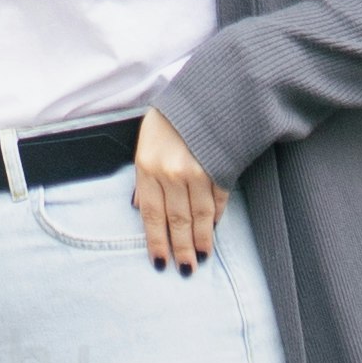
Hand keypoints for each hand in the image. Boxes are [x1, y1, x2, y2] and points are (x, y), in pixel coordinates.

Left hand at [133, 104, 227, 271]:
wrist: (206, 93)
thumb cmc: (171, 119)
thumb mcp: (147, 143)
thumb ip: (145, 177)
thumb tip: (141, 209)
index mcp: (148, 166)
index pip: (151, 215)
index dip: (156, 242)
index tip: (160, 263)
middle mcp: (171, 172)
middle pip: (177, 221)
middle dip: (181, 249)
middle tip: (185, 269)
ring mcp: (198, 170)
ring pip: (200, 216)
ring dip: (201, 240)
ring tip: (202, 257)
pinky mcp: (221, 167)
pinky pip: (219, 200)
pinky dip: (217, 217)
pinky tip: (214, 229)